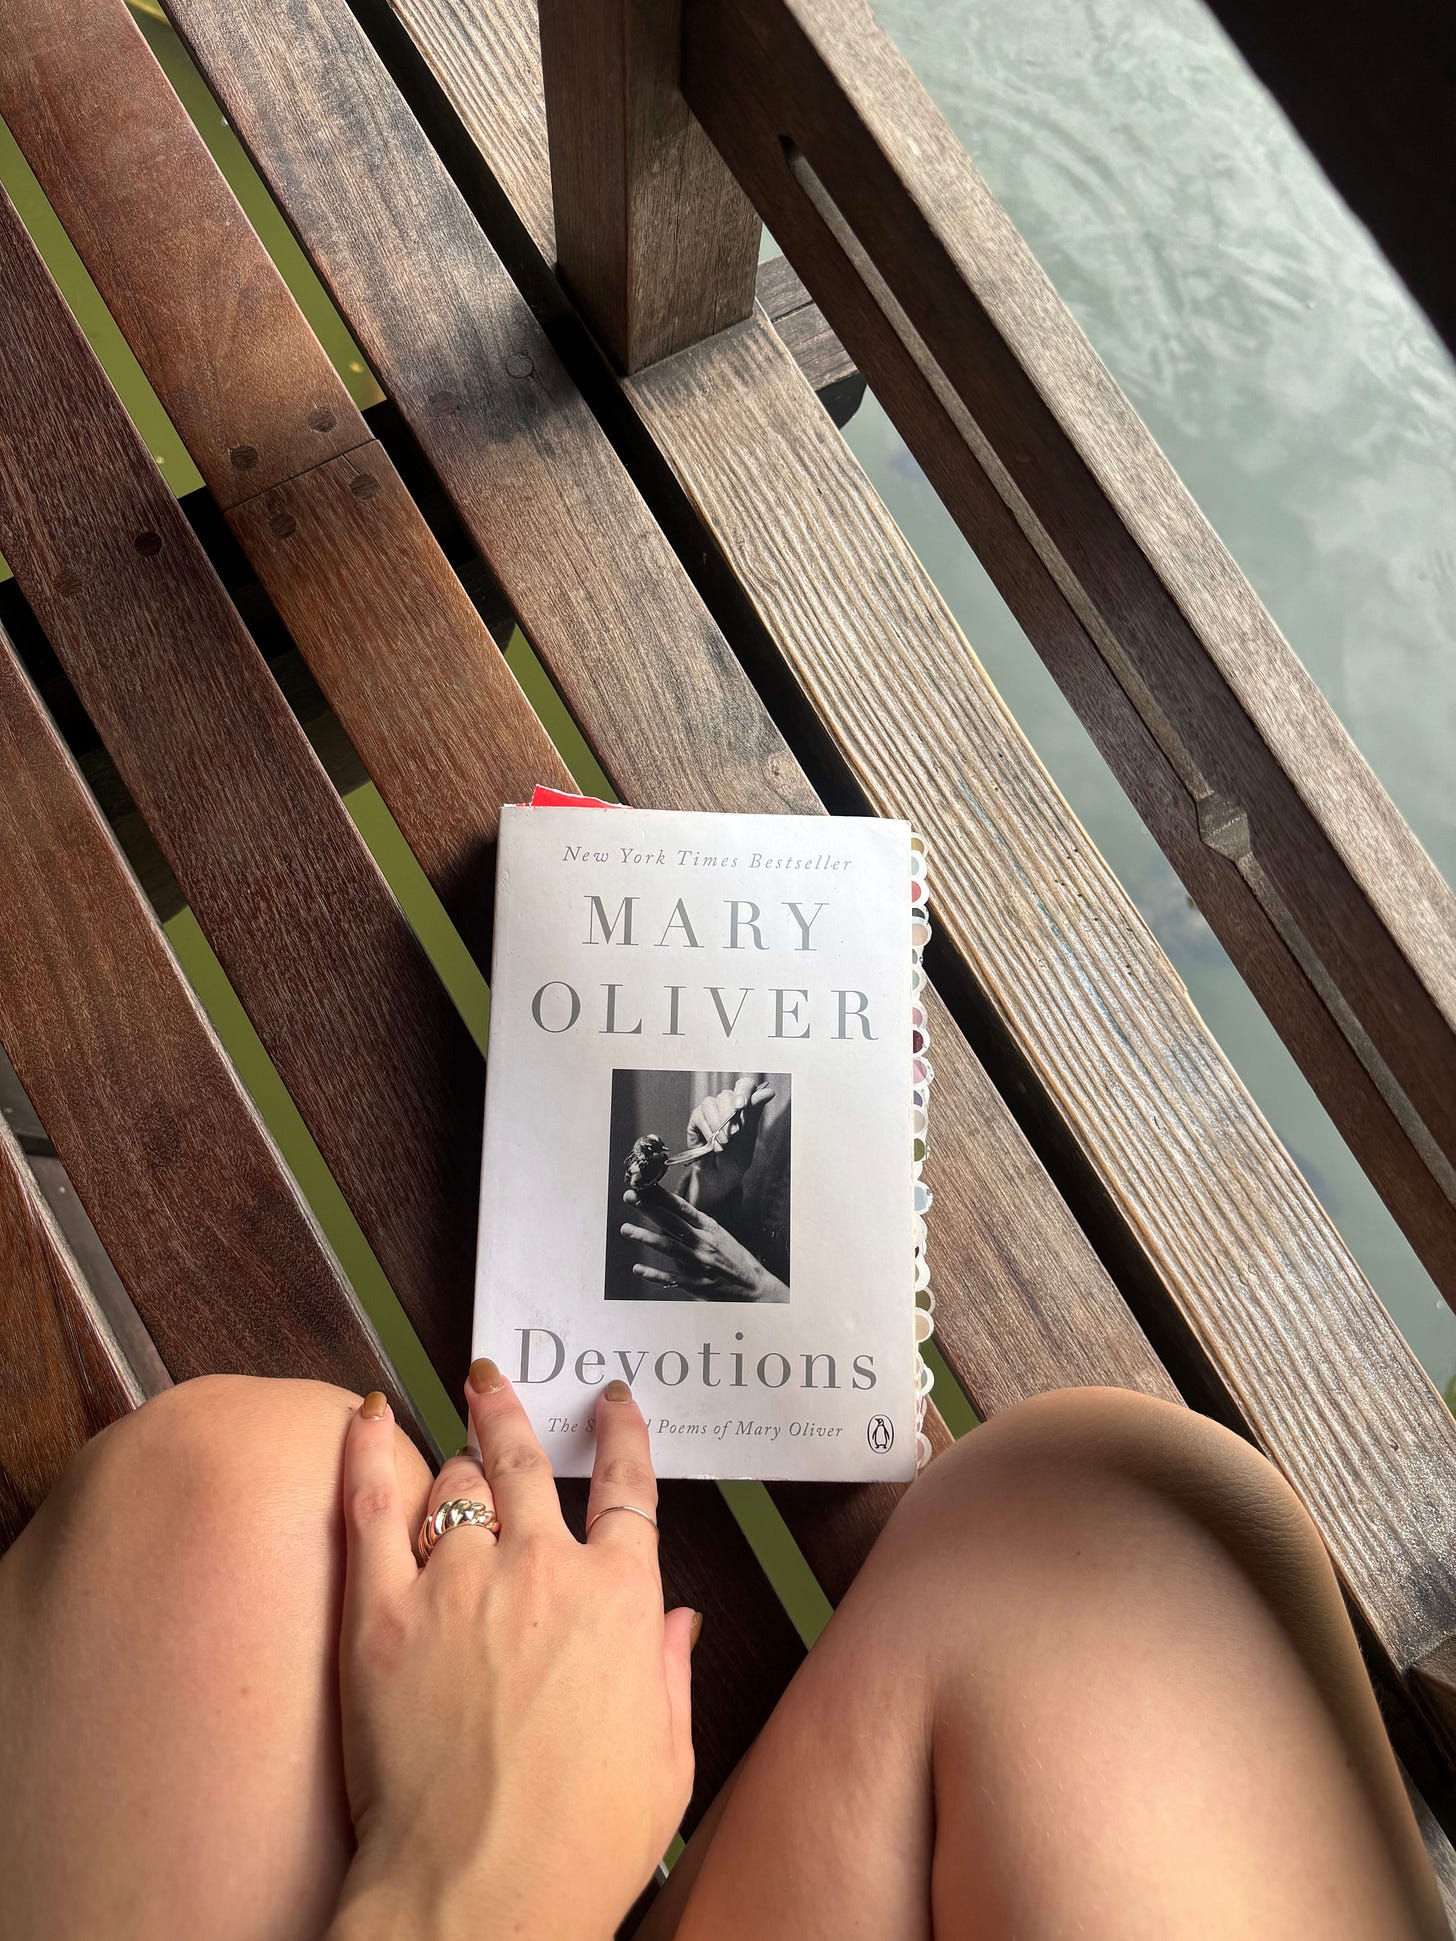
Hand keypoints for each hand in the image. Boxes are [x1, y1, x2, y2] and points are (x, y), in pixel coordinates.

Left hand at [327, 1366, 696, 1939]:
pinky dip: (366, 1452)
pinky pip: (371, 1505)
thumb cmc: (582, 1848)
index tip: (611, 1404)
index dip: (621, 1434)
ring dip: (454, 1463)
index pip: (627, 1488)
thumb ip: (673, 1675)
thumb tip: (680, 1620)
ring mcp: (460, 1584)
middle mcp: (543, 1571)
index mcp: (620, 1602)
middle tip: (495, 1380)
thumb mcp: (668, 1762)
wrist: (481, 1898)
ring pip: (455, 1482)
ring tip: (445, 1455)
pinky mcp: (385, 1612)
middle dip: (512, 1410)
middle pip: (527, 1461)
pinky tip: (361, 1417)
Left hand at [621, 1184, 788, 1302]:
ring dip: (645, 1237)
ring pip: (669, 1247)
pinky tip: (638, 1269)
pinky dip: (654, 1274)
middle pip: (672, 1222)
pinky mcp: (697, 1284)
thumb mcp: (719, 1235)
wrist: (755, 1288)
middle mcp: (704, 1243)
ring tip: (626, 1229)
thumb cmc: (735, 1259)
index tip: (645, 1185)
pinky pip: (672, 1278)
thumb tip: (672, 1212)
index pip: (682, 1207)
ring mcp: (700, 1263)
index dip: (662, 1196)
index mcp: (709, 1228)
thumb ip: (696, 1225)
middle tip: (630, 1197)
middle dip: (649, 1208)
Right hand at [684, 1075, 774, 1212]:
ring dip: (719, 1125)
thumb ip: (754, 1113)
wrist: (719, 1177)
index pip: (745, 1085)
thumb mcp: (748, 1137)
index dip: (744, 1090)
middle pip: (727, 1094)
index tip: (742, 1106)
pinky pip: (700, 1115)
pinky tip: (713, 1143)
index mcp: (744, 1105)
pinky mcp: (696, 1118)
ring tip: (724, 1145)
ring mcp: (710, 1110)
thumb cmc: (736, 1158)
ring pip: (711, 1103)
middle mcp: (726, 1103)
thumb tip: (769, 1091)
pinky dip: (708, 1130)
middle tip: (733, 1135)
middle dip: (730, 1116)